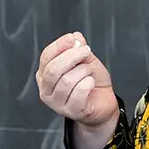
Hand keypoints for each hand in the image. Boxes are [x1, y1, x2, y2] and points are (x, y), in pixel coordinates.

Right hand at [37, 32, 119, 148]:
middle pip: (53, 70)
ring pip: (67, 81)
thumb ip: (78, 48)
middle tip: (86, 51)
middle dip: (72, 56)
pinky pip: (78, 93)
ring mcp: (57, 103)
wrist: (103, 103)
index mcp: (45, 74)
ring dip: (83, 71)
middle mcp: (46, 89)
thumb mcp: (85, 60)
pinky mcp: (71, 111)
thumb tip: (75, 37)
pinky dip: (88, 83)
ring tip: (89, 72)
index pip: (46, 57)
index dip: (59, 45)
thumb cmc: (91, 82)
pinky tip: (90, 83)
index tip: (72, 39)